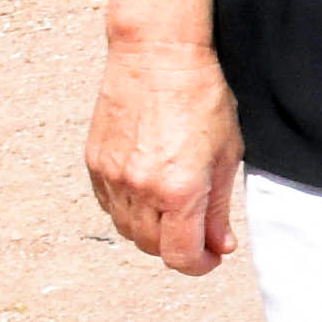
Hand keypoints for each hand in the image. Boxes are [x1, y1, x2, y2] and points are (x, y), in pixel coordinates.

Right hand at [85, 32, 240, 275]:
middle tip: (200, 234)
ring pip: (128, 230)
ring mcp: (112, 177)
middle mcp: (140, 188)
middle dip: (178, 247)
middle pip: (152, 246)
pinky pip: (110, 206)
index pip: (179, 255)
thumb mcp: (227, 153)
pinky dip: (130, 211)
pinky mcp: (95, 163)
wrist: (156, 56)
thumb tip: (219, 245)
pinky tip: (150, 193)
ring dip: (153, 232)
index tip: (211, 258)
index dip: (199, 265)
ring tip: (177, 211)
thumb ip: (220, 207)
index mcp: (179, 189)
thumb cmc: (200, 96)